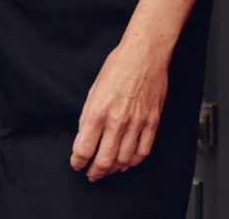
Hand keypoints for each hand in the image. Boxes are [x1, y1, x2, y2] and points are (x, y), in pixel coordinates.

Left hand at [71, 36, 168, 180]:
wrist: (145, 54)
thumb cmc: (118, 66)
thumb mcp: (93, 90)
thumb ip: (87, 116)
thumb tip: (82, 137)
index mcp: (98, 111)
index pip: (84, 149)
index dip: (77, 162)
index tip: (77, 164)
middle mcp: (117, 120)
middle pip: (104, 160)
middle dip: (95, 172)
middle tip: (91, 174)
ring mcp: (137, 123)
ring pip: (124, 160)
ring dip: (113, 169)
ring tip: (108, 169)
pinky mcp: (152, 122)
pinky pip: (143, 151)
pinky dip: (134, 162)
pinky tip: (127, 162)